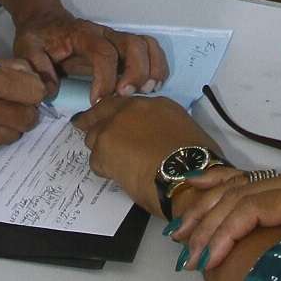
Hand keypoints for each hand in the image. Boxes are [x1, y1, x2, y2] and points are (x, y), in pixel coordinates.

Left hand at [9, 14, 168, 96]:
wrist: (45, 21)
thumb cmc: (38, 37)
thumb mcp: (26, 49)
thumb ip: (36, 67)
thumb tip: (51, 90)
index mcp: (82, 35)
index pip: (103, 52)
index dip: (105, 77)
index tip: (98, 101)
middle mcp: (105, 34)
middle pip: (133, 45)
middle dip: (135, 72)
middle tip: (126, 97)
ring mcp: (116, 39)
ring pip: (146, 45)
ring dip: (151, 68)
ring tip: (146, 92)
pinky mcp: (123, 47)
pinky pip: (149, 50)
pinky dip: (157, 66)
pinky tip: (152, 86)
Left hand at [73, 90, 205, 206]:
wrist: (186, 177)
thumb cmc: (195, 160)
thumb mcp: (185, 131)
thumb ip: (163, 126)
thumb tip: (155, 136)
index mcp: (154, 104)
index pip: (126, 103)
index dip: (116, 113)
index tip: (112, 119)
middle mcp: (131, 109)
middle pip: (101, 112)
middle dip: (94, 121)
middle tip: (84, 127)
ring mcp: (114, 127)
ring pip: (94, 136)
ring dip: (100, 148)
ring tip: (110, 162)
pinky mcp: (103, 150)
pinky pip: (95, 160)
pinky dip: (104, 168)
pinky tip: (117, 176)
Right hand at [165, 163, 280, 269]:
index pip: (253, 208)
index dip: (225, 234)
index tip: (206, 262)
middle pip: (237, 197)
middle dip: (207, 227)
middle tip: (186, 259)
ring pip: (236, 187)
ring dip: (205, 209)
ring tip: (179, 235)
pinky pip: (246, 179)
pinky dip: (216, 185)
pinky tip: (193, 188)